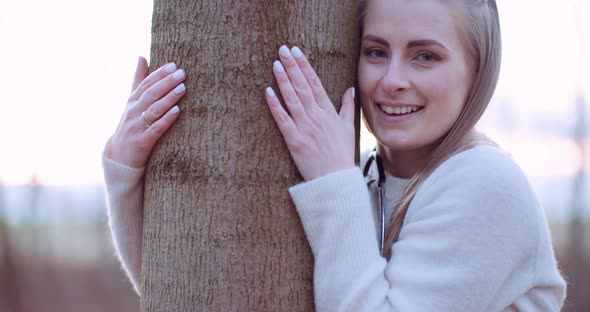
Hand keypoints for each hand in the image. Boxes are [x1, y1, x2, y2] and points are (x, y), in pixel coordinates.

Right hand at [109, 57, 186, 167]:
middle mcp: (132, 112)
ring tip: (183, 88)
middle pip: (150, 94)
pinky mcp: (142, 142)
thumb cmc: (130, 126)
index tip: (173, 65)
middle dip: (166, 83)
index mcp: (131, 102)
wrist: (119, 158)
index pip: (145, 84)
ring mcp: (136, 127)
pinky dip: (166, 120)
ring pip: (154, 109)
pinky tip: (177, 112)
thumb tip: (141, 56)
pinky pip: (155, 129)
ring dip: (169, 98)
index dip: (159, 74)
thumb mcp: (132, 103)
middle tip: (182, 73)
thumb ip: (138, 81)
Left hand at [265, 45, 355, 180]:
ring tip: (276, 64)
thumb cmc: (341, 155)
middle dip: (292, 67)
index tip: (297, 52)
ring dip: (284, 80)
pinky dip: (275, 105)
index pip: (315, 83)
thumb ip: (347, 108)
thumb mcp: (348, 129)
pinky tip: (268, 92)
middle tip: (283, 50)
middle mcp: (317, 117)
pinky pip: (283, 120)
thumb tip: (349, 90)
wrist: (336, 180)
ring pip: (293, 99)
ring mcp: (305, 128)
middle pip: (303, 87)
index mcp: (329, 113)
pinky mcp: (295, 141)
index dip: (305, 66)